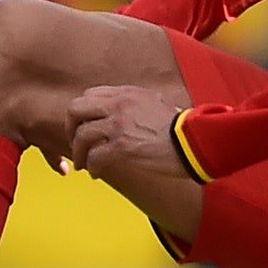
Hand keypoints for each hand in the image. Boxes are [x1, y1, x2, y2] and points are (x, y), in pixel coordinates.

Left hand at [67, 86, 190, 183]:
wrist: (196, 141)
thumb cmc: (183, 128)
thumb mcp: (159, 104)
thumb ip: (140, 106)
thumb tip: (132, 117)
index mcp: (127, 93)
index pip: (90, 95)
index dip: (82, 114)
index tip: (85, 128)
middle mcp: (119, 104)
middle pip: (76, 109)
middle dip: (71, 128)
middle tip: (75, 144)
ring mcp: (119, 124)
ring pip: (81, 135)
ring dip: (78, 152)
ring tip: (83, 165)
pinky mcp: (122, 146)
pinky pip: (94, 156)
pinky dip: (92, 167)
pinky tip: (97, 174)